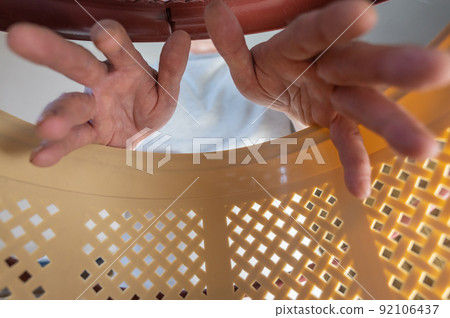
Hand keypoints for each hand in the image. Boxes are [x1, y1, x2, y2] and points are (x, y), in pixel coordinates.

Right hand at [7, 20, 190, 166]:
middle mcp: (102, 82)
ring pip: (70, 106)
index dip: (111, 39)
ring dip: (57, 115)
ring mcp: (92, 108)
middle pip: (77, 65)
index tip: (102, 34)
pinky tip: (40, 157)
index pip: (118, 48)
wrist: (144, 133)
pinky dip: (56, 149)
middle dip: (53, 52)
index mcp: (126, 66)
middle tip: (21, 37)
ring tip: (46, 127)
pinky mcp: (88, 133)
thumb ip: (172, 68)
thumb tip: (182, 37)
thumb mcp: (167, 89)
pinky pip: (72, 140)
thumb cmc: (151, 103)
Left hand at [205, 0, 449, 198]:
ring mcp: (337, 96)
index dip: (335, 26)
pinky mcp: (337, 121)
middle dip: (391, 68)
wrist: (282, 89)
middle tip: (434, 70)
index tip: (363, 16)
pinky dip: (354, 163)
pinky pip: (347, 142)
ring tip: (422, 148)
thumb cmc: (268, 71)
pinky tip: (360, 188)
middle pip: (359, 66)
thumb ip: (232, 44)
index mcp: (300, 45)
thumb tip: (214, 12)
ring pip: (366, 106)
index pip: (315, 33)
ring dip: (392, 124)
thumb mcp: (245, 62)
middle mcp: (328, 66)